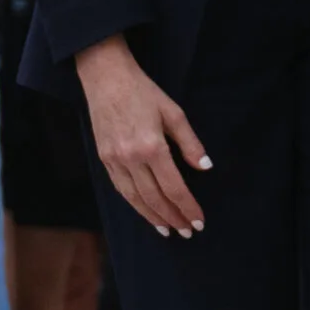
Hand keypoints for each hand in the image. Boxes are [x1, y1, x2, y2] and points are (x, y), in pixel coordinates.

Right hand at [77, 33, 211, 234]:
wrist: (106, 78)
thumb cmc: (143, 92)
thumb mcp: (174, 113)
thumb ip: (190, 143)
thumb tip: (205, 167)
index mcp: (152, 146)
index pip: (174, 187)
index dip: (187, 207)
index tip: (199, 221)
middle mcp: (131, 158)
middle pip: (155, 198)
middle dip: (173, 217)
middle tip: (187, 231)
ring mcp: (115, 160)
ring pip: (135, 198)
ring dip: (153, 217)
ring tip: (168, 230)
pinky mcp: (104, 159)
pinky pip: (121, 189)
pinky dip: (135, 204)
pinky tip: (146, 212)